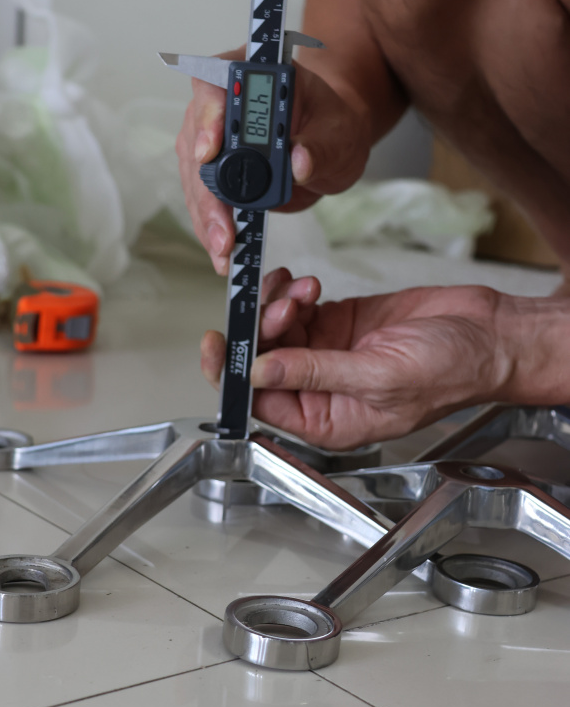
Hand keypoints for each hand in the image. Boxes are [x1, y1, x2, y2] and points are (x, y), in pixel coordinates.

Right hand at [175, 56, 370, 274]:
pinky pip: (205, 198)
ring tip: (223, 249)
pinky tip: (222, 250)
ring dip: (206, 216)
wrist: (329, 142)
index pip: (214, 83)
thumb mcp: (339, 131)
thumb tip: (300, 162)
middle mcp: (219, 102)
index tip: (211, 150)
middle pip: (197, 141)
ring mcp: (210, 137)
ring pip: (195, 177)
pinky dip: (212, 226)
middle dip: (208, 190)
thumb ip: (321, 144)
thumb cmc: (333, 124)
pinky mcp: (212, 170)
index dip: (209, 116)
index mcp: (250, 72)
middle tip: (223, 226)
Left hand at [201, 274, 513, 448]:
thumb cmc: (452, 371)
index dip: (233, 374)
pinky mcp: (339, 324)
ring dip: (278, 307)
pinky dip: (294, 294)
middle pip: (263, 363)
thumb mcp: (380, 375)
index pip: (262, 402)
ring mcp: (329, 355)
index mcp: (328, 421)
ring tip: (302, 292)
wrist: (489, 335)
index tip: (216, 343)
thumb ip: (316, 373)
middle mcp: (322, 391)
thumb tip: (261, 371)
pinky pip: (297, 310)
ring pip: (276, 332)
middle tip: (280, 306)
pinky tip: (308, 286)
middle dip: (261, 331)